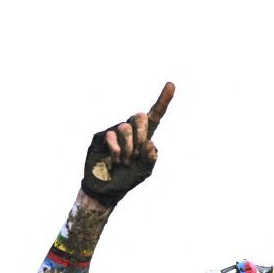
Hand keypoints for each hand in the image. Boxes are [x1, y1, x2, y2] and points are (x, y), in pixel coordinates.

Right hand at [81, 82, 175, 206]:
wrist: (107, 188)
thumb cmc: (128, 178)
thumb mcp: (145, 171)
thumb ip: (150, 158)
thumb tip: (149, 142)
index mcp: (145, 136)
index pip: (155, 115)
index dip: (163, 100)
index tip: (171, 84)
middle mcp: (131, 130)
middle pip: (140, 116)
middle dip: (141, 135)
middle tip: (136, 154)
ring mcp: (116, 131)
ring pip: (126, 128)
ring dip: (128, 148)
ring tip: (125, 161)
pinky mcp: (102, 136)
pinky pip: (112, 136)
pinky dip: (116, 151)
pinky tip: (115, 160)